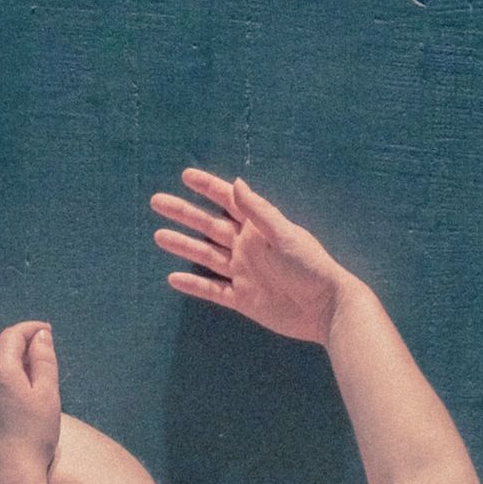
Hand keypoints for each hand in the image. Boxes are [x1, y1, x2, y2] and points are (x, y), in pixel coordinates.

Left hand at [0, 321, 61, 483]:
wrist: (8, 481)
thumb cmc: (34, 438)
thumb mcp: (48, 396)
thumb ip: (44, 361)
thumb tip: (40, 336)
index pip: (12, 336)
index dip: (30, 329)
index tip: (45, 330)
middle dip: (16, 346)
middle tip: (38, 352)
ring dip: (4, 369)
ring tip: (26, 380)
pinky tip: (8, 406)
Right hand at [150, 169, 355, 345]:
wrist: (325, 309)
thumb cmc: (310, 266)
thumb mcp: (283, 235)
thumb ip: (258, 211)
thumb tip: (236, 182)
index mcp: (258, 228)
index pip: (228, 201)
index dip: (208, 187)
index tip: (186, 175)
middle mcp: (247, 247)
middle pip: (208, 226)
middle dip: (184, 213)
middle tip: (157, 201)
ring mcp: (243, 273)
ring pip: (206, 256)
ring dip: (183, 245)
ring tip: (159, 235)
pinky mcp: (243, 299)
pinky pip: (212, 290)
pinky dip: (194, 285)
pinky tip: (173, 278)